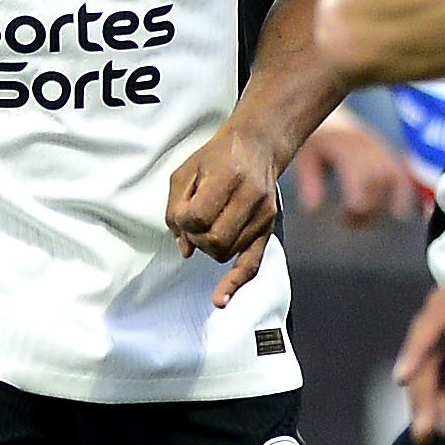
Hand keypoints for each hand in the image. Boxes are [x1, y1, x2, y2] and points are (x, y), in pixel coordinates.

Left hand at [168, 119, 283, 303]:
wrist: (258, 145)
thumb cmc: (216, 156)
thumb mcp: (186, 172)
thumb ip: (176, 209)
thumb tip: (183, 249)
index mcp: (228, 176)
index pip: (197, 218)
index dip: (183, 221)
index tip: (183, 211)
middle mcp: (250, 197)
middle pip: (213, 240)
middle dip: (195, 237)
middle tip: (193, 223)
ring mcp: (263, 215)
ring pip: (225, 252)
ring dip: (208, 247)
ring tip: (209, 226)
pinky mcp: (268, 227)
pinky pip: (252, 264)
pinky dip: (234, 283)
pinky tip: (220, 300)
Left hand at [293, 111, 420, 222]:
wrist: (331, 115)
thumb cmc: (318, 136)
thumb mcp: (306, 157)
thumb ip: (310, 182)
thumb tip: (313, 208)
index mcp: (347, 148)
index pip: (360, 182)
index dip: (356, 207)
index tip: (344, 218)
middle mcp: (368, 148)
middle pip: (377, 187)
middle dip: (366, 210)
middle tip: (350, 221)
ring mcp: (381, 150)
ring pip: (392, 182)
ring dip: (381, 205)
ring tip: (366, 218)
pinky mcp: (388, 154)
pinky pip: (403, 175)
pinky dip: (404, 194)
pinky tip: (400, 213)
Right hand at [394, 217, 444, 436]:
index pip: (430, 330)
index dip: (414, 354)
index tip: (402, 380)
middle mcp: (441, 311)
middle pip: (423, 356)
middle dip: (421, 395)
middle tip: (425, 433)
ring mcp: (442, 320)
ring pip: (426, 363)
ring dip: (428, 397)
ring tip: (435, 432)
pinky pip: (435, 361)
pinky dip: (438, 386)